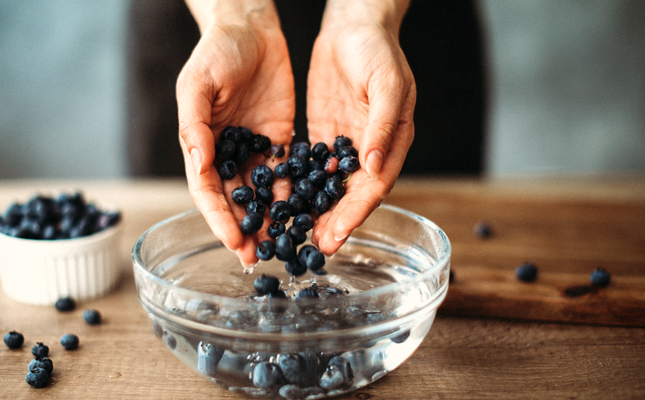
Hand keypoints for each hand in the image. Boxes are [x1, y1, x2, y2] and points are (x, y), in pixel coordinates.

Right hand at [176, 1, 294, 264]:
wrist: (251, 26)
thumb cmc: (216, 51)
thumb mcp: (197, 84)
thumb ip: (194, 125)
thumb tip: (199, 166)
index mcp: (201, 144)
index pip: (207, 190)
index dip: (219, 218)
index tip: (234, 241)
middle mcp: (226, 154)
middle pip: (234, 200)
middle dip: (244, 229)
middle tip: (257, 257)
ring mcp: (253, 149)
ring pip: (260, 194)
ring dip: (268, 220)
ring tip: (280, 245)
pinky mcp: (278, 140)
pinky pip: (285, 173)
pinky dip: (291, 194)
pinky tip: (301, 214)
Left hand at [307, 0, 415, 254]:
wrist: (353, 25)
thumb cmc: (378, 50)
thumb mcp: (386, 83)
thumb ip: (382, 126)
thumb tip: (374, 166)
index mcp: (392, 142)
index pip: (373, 187)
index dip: (355, 214)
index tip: (337, 236)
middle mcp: (370, 150)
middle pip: (351, 195)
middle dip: (334, 222)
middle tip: (313, 247)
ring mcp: (345, 145)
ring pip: (331, 188)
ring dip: (316, 212)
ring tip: (297, 234)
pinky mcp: (324, 136)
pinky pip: (312, 168)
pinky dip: (302, 188)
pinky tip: (285, 204)